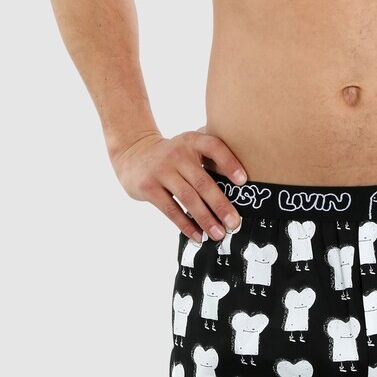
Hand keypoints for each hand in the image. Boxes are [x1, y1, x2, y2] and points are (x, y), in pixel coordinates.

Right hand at [110, 128, 247, 241]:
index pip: (214, 147)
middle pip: (202, 182)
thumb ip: (210, 157)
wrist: (133, 154)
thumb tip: (240, 186)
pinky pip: (171, 209)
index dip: (229, 163)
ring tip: (218, 234)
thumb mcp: (188, 146)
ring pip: (188, 198)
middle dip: (221, 205)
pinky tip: (198, 235)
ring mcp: (161, 170)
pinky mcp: (148, 187)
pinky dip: (186, 225)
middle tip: (234, 223)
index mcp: (192, 141)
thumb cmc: (172, 155)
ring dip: (205, 219)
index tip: (243, 182)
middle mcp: (177, 153)